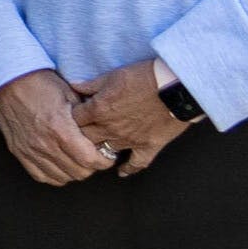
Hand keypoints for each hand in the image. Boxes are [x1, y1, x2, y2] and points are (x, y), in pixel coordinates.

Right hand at [0, 68, 113, 186]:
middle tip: (93, 155)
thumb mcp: (71, 95)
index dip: (104, 161)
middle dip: (91, 166)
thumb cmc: (40, 83)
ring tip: (76, 159)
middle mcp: (44, 144)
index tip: (107, 156)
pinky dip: (54, 174)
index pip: (90, 160)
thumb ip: (87, 117)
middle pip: (78, 172)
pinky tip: (59, 164)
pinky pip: (41, 176)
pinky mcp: (19, 152)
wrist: (8, 80)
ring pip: (62, 177)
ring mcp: (29, 150)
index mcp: (60, 129)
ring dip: (73, 171)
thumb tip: (102, 132)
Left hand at [70, 59, 189, 175]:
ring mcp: (129, 140)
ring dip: (100, 151)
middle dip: (79, 136)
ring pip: (105, 152)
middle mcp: (110, 128)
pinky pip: (136, 163)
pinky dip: (128, 169)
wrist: (176, 87)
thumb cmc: (145, 76)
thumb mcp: (113, 75)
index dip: (71, 118)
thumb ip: (91, 84)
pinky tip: (122, 172)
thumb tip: (73, 86)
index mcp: (99, 110)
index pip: (73, 120)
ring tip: (96, 150)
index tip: (72, 118)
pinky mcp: (148, 146)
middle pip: (85, 139)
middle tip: (79, 135)